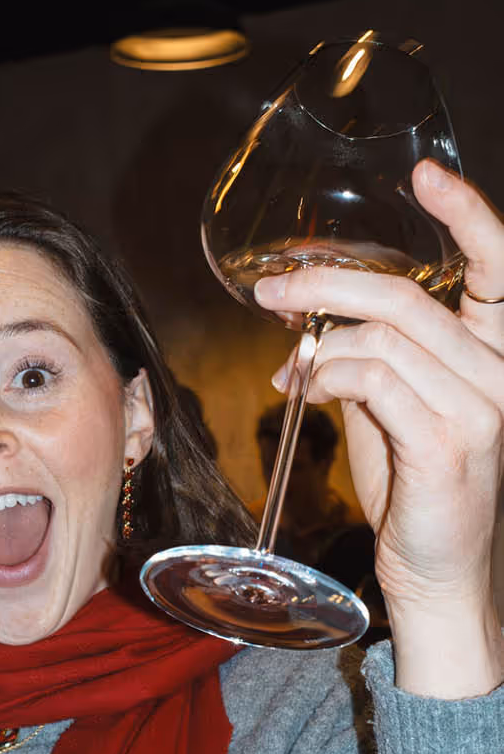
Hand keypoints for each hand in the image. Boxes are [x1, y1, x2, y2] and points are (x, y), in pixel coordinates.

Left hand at [255, 161, 503, 695]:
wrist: (437, 577)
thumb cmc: (416, 492)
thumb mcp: (393, 410)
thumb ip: (370, 360)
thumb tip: (307, 328)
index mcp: (497, 355)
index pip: (501, 267)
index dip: (468, 214)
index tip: (423, 176)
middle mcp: (502, 374)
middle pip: (409, 296)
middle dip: (328, 281)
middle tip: (272, 288)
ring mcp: (482, 408)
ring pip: (385, 335)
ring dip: (317, 339)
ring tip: (286, 362)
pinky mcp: (446, 444)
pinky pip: (373, 379)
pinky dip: (327, 375)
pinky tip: (302, 388)